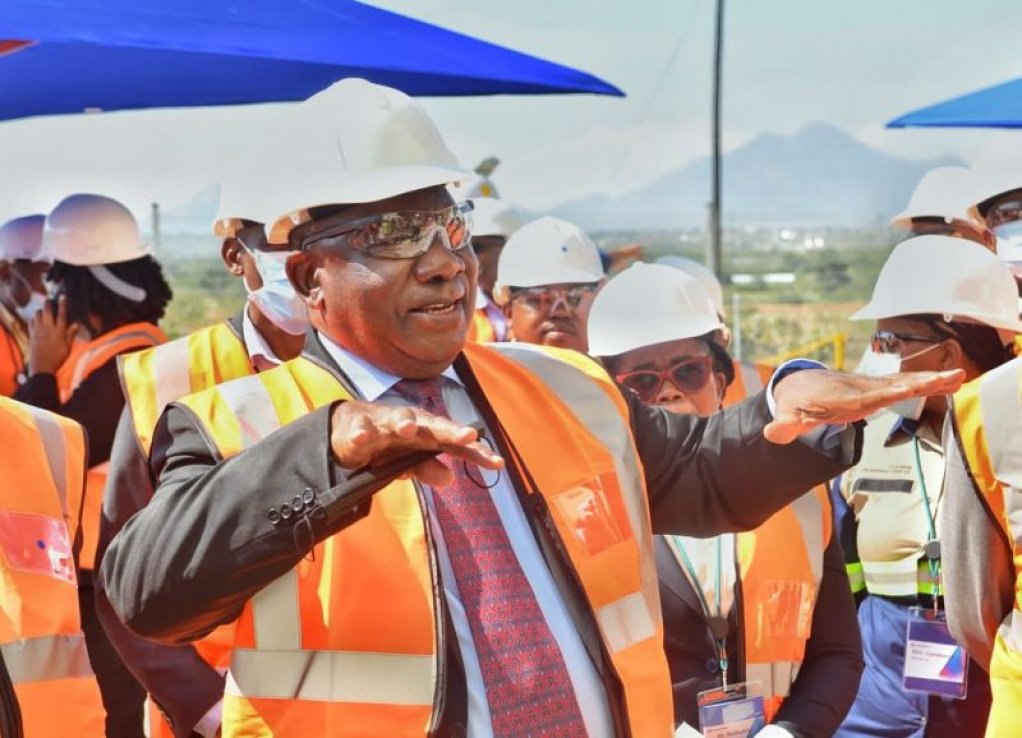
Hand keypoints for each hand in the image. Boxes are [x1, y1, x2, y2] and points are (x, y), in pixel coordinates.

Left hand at [28, 296, 78, 374]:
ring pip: (37, 315)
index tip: (62, 297)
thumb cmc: (58, 357)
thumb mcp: (68, 347)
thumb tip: (76, 324)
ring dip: (40, 311)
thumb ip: (71, 334)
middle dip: (48, 304)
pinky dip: (33, 319)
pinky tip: (35, 320)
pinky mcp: (31, 334)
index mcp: (59, 331)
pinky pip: (31, 322)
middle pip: (47, 311)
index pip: (62, 314)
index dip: (62, 304)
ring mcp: (38, 330)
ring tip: (42, 311)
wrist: (42, 366)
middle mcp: (48, 328)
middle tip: (48, 300)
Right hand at [330, 401, 503, 485]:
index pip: (456, 443)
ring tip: (408, 430)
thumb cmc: (389, 445)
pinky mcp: (359, 425)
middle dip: (450, 430)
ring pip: (397, 419)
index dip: (475, 452)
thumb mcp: (409, 462)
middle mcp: (412, 424)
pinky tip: (361, 438)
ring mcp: (385, 422)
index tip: (497, 463)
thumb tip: (449, 478)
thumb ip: (427, 469)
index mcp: (428, 435)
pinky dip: (360, 432)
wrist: (350, 428)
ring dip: (403, 423)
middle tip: (468, 435)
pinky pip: (361, 427)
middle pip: (434, 426)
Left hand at [764, 367, 964, 444]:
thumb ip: (785, 426)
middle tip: (950, 377)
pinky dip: (925, 382)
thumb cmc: (797, 404)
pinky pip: (904, 385)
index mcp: (845, 397)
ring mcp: (871, 387)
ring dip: (931, 381)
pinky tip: (948, 382)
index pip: (870, 396)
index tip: (909, 389)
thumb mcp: (789, 417)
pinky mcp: (877, 389)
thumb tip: (773, 432)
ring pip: (904, 382)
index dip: (889, 393)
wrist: (798, 385)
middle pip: (895, 385)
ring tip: (959, 378)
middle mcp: (861, 388)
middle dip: (920, 382)